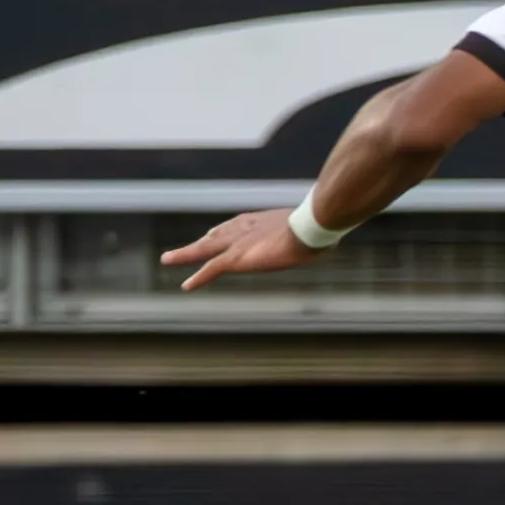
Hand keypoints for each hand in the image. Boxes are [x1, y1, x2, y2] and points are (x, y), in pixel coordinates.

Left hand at [166, 209, 324, 290]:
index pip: (237, 224)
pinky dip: (198, 277)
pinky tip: (186, 285)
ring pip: (204, 249)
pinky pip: (211, 269)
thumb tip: (335, 222)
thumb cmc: (320, 223)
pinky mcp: (237, 259)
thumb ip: (316, 225)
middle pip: (216, 234)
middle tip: (187, 246)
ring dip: (185, 254)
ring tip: (168, 259)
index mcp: (262, 219)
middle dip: (201, 241)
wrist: (311, 224)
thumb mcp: (316, 224)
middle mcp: (245, 228)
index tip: (214, 232)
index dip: (224, 230)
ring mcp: (238, 243)